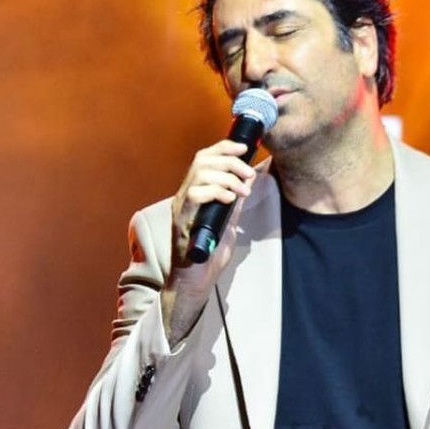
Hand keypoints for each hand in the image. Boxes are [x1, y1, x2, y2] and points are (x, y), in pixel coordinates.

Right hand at [170, 139, 257, 267]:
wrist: (195, 281)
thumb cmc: (208, 256)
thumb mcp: (227, 224)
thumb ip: (234, 203)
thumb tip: (247, 182)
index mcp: (194, 194)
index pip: (205, 158)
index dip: (223, 147)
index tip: (244, 147)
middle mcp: (184, 196)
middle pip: (202, 160)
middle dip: (229, 160)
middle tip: (248, 173)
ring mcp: (181, 207)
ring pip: (199, 173)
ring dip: (226, 177)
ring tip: (242, 190)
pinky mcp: (181, 220)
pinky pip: (195, 195)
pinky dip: (216, 192)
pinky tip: (229, 200)